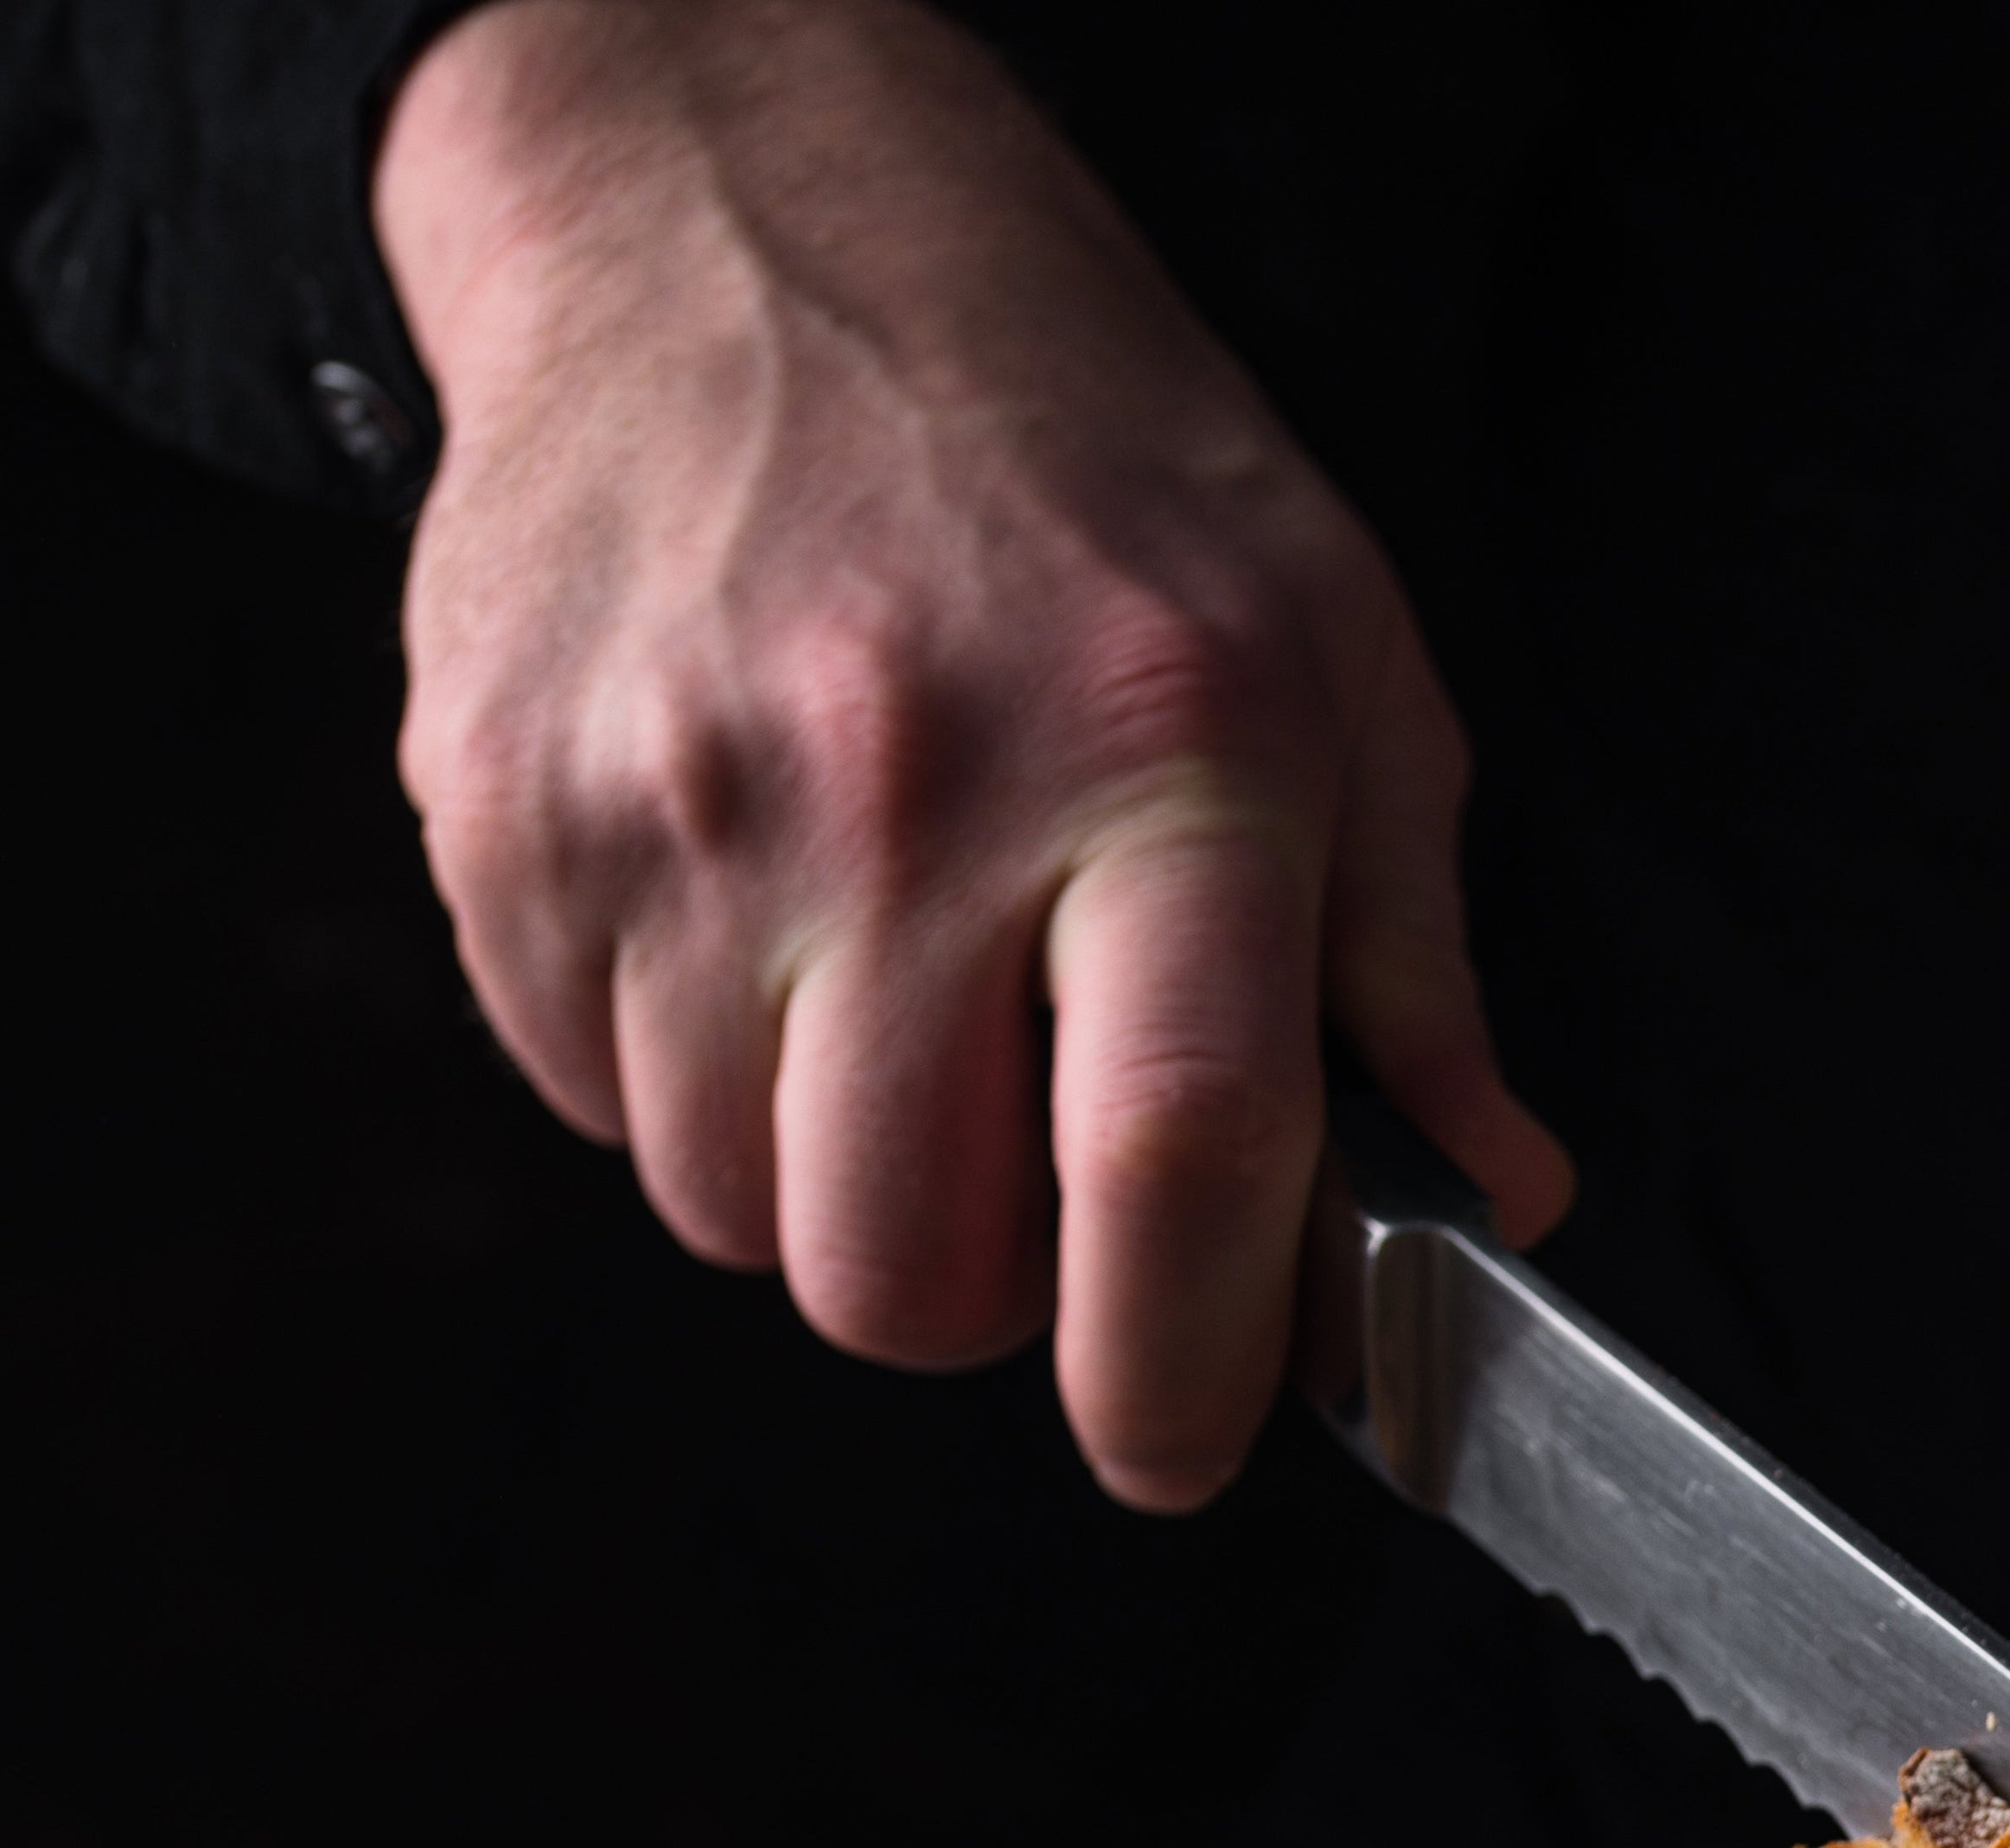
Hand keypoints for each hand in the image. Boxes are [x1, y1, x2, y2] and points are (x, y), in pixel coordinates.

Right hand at [375, 0, 1568, 1509]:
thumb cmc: (1084, 463)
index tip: (1180, 1442)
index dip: (1179, 1368)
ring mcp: (673, 808)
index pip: (1173, 1157)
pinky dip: (687, 1085)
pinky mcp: (502, 816)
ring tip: (900, 1008)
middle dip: (986, 1296)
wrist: (752, 233)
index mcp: (1160, 756)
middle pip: (903, 1265)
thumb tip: (1496, 1190)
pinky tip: (766, 934)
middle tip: (1036, 1176)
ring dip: (830, 1188)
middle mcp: (904, 790)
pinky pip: (593, 1106)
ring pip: (737, 1218)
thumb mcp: (1337, 664)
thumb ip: (1413, 965)